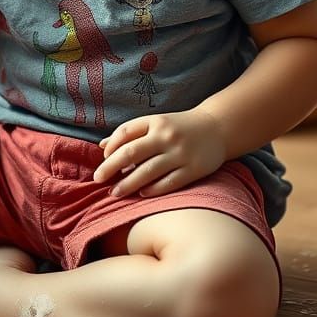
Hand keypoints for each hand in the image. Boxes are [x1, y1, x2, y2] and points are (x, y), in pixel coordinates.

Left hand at [93, 110, 227, 198]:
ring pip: (147, 171)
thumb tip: (102, 146)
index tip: (103, 159)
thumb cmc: (180, 127)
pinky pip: (169, 182)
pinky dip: (153, 190)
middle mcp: (166, 136)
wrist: (218, 128)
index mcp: (155, 121)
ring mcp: (180, 153)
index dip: (111, 146)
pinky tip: (141, 195)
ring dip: (128, 183)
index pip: (125, 132)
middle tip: (98, 180)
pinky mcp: (193, 169)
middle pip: (131, 152)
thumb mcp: (156, 123)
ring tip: (114, 193)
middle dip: (111, 167)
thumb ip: (131, 133)